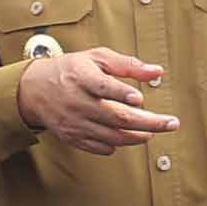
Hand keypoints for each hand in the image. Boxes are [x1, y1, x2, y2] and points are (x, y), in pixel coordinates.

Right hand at [17, 48, 178, 155]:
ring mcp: (74, 122)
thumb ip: (128, 65)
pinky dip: (116, 144)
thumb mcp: (97, 58)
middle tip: (170, 123)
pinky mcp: (72, 137)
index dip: (120, 93)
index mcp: (81, 77)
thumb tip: (157, 72)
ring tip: (153, 131)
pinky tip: (127, 137)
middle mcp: (76, 102)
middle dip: (147, 122)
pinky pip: (99, 147)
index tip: (139, 98)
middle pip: (116, 117)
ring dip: (137, 136)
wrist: (35, 90)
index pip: (102, 87)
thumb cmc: (71, 70)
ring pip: (111, 136)